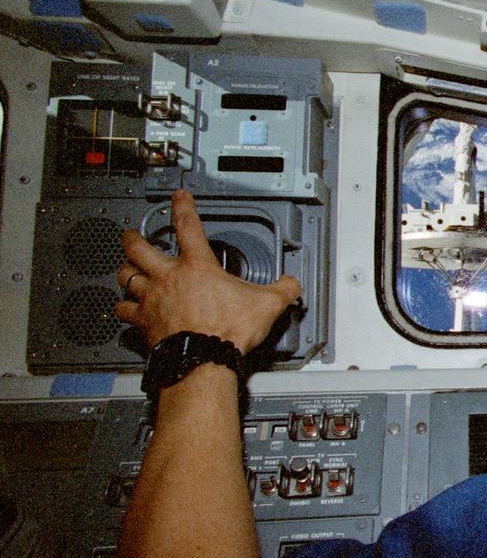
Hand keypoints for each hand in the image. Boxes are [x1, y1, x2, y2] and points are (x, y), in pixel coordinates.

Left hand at [115, 190, 301, 352]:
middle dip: (132, 237)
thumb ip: (282, 289)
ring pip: (125, 276)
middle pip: (138, 247)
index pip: (187, 226)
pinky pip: (124, 311)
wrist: (203, 360)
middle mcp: (168, 278)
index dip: (183, 207)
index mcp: (197, 267)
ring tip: (127, 268)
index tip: (179, 197)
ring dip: (125, 270)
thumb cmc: (227, 331)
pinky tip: (125, 308)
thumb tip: (291, 284)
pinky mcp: (144, 322)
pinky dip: (123, 308)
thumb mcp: (267, 305)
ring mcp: (152, 300)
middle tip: (131, 233)